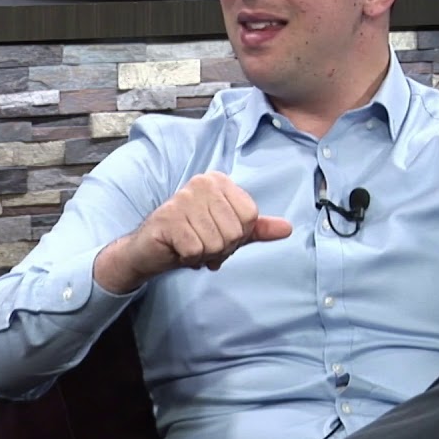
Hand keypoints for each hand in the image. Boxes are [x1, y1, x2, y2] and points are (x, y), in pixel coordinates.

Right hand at [95, 172, 292, 292]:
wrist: (151, 250)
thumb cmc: (191, 237)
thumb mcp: (228, 232)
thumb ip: (257, 229)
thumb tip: (287, 228)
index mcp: (220, 181)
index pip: (251, 217)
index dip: (238, 236)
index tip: (218, 234)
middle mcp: (202, 183)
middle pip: (235, 231)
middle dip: (220, 248)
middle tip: (201, 243)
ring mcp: (183, 198)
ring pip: (216, 242)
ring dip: (204, 254)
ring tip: (190, 245)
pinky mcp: (168, 218)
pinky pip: (196, 250)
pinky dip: (189, 257)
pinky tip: (178, 249)